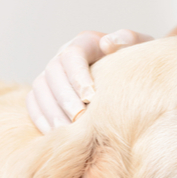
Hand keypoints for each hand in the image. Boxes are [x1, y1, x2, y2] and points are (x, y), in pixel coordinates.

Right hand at [27, 29, 152, 132]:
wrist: (134, 82)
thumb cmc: (138, 67)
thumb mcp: (142, 50)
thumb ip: (129, 42)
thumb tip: (107, 44)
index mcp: (86, 43)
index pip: (72, 54)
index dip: (78, 76)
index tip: (91, 97)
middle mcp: (64, 57)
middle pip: (52, 73)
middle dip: (65, 97)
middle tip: (79, 118)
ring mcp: (52, 76)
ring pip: (40, 90)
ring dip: (52, 111)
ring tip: (68, 131)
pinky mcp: (45, 95)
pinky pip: (34, 105)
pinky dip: (41, 119)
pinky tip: (56, 135)